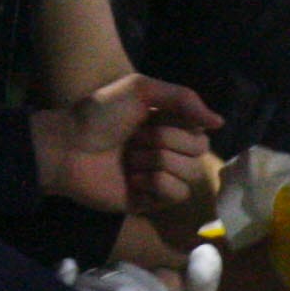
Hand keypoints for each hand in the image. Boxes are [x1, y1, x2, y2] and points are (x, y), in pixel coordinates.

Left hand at [34, 74, 220, 212]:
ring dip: (155, 162)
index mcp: (170, 127)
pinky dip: (154, 183)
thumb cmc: (100, 115)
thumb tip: (220, 122)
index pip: (201, 132)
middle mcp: (170, 152)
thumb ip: (184, 98)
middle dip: (164, 142)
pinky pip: (175, 194)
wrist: (68, 147)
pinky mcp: (151, 201)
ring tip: (129, 161)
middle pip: (198, 153)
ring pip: (189, 174)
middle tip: (133, 140)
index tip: (150, 119)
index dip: (178, 127)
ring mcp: (161, 179)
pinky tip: (131, 180)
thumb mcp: (140, 89)